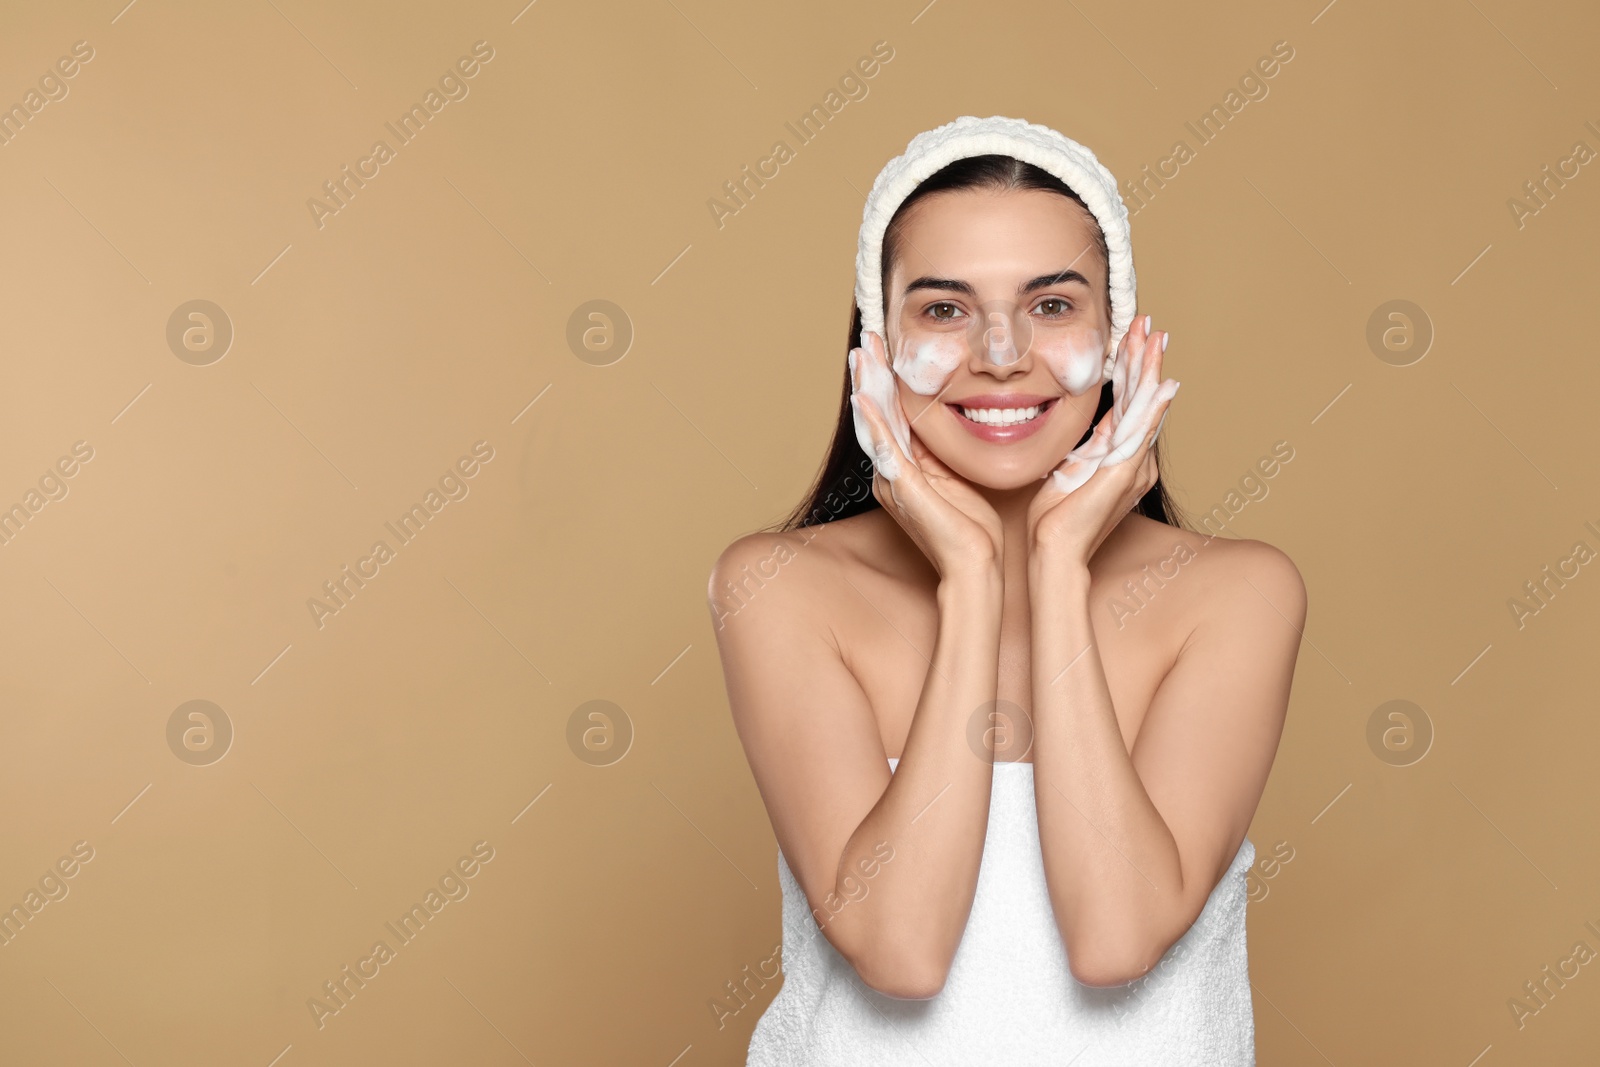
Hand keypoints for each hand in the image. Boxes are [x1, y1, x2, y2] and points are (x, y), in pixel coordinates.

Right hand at [851, 330, 1004, 577]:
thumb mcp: (961, 478)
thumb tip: (960, 423)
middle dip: (871, 374)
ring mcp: (894, 481)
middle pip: (876, 414)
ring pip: (874, 424)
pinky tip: (864, 395)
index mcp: (906, 469)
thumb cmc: (976, 530)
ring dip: (867, 387)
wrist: (977, 566)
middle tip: (867, 337)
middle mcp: (892, 473)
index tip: (886, 347)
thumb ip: (949, 454)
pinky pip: (883, 448)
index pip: (892, 415)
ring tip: (862, 354)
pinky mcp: (903, 488)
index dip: (887, 381)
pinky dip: (873, 421)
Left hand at [1026, 315, 1178, 569]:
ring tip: (1153, 337)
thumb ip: (1084, 447)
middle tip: (1147, 322)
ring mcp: (1134, 465)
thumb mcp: (1069, 470)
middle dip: (1144, 358)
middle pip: (1143, 398)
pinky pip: (1143, 432)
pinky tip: (1164, 383)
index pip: (1129, 402)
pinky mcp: (1126, 473)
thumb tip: (1089, 424)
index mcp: (1122, 457)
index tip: (1129, 336)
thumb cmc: (1053, 519)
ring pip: (1146, 407)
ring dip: (1150, 370)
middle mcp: (1136, 459)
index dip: (1131, 368)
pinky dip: (1153, 407)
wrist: (1054, 550)